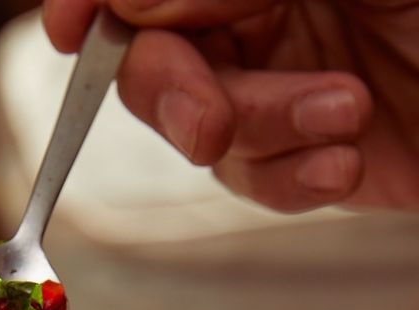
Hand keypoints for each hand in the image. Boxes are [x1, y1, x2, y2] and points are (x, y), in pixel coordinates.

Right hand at [43, 0, 418, 212]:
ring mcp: (277, 93)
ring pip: (208, 134)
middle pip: (154, 65)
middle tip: (212, 120)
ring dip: (267, 133)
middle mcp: (255, 20)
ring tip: (349, 113)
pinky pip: (259, 183)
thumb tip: (128, 3)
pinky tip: (346, 165)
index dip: (97, 5)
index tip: (70, 30)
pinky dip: (293, 181)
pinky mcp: (304, 161)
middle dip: (177, 94)